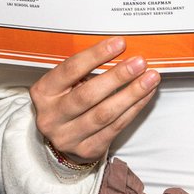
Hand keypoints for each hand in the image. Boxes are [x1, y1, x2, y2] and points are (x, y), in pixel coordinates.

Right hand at [29, 36, 160, 164]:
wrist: (62, 137)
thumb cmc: (67, 100)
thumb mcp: (65, 83)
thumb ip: (85, 69)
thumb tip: (120, 48)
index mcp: (43, 92)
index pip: (70, 70)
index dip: (96, 55)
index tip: (120, 43)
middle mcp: (51, 117)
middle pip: (88, 95)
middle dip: (118, 77)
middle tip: (139, 62)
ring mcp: (68, 137)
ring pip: (105, 114)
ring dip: (132, 94)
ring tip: (150, 78)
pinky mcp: (87, 149)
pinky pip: (116, 127)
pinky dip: (134, 109)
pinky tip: (146, 95)